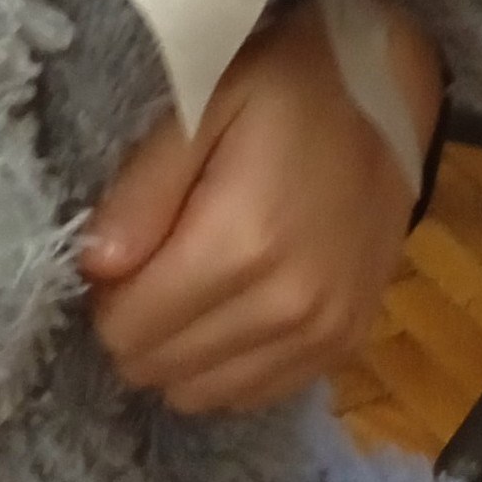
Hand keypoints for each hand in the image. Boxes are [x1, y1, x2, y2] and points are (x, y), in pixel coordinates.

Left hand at [78, 0, 443, 414]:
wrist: (388, 96)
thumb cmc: (284, 88)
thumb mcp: (199, 107)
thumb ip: (143, 190)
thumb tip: (94, 267)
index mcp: (243, 243)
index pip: (130, 328)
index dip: (104, 297)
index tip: (116, 256)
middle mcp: (289, 306)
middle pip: (162, 368)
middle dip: (136, 325)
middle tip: (148, 265)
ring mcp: (326, 334)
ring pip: (204, 393)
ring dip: (178, 351)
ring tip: (188, 284)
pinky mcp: (347, 345)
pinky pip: (256, 394)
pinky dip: (226, 364)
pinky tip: (229, 307)